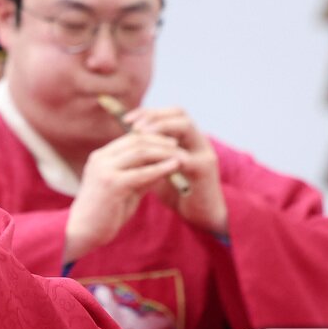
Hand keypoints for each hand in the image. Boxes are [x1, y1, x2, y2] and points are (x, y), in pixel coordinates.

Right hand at [65, 132, 183, 262]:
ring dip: (164, 152)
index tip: (172, 143)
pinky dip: (160, 168)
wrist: (84, 232)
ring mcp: (104, 170)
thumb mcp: (127, 189)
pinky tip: (174, 167)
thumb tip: (165, 165)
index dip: (153, 138)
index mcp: (101, 157)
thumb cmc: (105, 213)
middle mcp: (100, 159)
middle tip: (180, 147)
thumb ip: (142, 177)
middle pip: (136, 140)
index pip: (131, 139)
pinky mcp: (112, 184)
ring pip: (140, 152)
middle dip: (161, 142)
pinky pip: (141, 172)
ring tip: (182, 156)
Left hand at [124, 107, 227, 235]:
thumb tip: (123, 140)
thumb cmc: (176, 192)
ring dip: (160, 126)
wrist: (200, 216)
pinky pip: (184, 155)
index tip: (126, 119)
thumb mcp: (158, 167)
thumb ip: (147, 154)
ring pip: (185, 126)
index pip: (170, 112)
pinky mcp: (204, 169)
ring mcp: (204, 153)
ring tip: (140, 134)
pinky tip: (148, 157)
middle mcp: (198, 141)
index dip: (149, 112)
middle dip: (153, 115)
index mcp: (187, 139)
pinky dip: (164, 154)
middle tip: (133, 126)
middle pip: (179, 112)